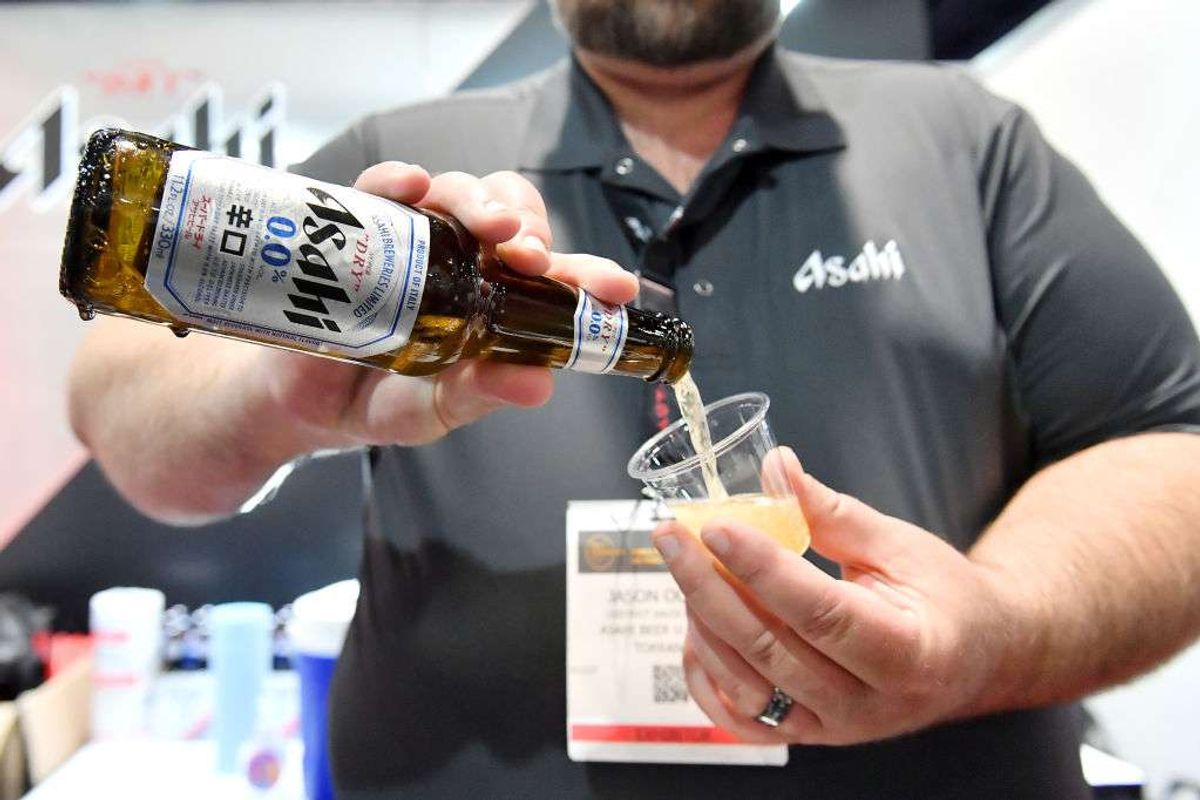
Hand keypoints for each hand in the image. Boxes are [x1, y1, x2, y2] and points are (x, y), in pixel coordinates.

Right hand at [259, 162, 637, 448]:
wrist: (296, 405)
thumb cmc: (375, 400)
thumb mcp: (434, 410)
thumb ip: (481, 393)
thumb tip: (541, 384)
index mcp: (496, 305)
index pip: (552, 276)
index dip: (589, 274)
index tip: (616, 289)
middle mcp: (461, 262)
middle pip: (509, 215)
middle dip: (530, 225)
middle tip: (532, 256)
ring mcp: (412, 240)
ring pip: (457, 192)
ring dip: (479, 201)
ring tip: (489, 228)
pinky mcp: (358, 226)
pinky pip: (382, 187)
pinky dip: (398, 179)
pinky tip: (412, 187)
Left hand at [651, 447, 1015, 745]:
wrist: (975, 658)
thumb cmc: (945, 597)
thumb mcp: (900, 544)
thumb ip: (831, 512)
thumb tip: (775, 466)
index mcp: (907, 652)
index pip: (819, 612)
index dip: (762, 569)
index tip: (716, 527)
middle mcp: (868, 704)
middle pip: (771, 650)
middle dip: (709, 587)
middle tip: (671, 537)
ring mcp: (835, 729)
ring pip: (747, 685)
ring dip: (703, 625)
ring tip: (683, 570)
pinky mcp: (809, 736)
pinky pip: (741, 720)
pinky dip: (705, 679)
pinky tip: (693, 630)